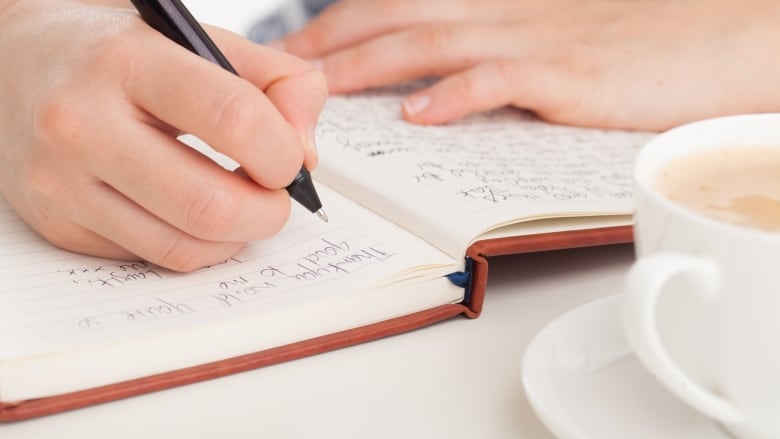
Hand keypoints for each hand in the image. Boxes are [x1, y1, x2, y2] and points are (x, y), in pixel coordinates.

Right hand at [0, 0, 326, 270]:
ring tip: (242, 204)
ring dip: (237, 236)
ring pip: (184, 246)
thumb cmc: (116, 50)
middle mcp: (82, 124)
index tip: (291, 158)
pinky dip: (194, 244)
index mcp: (127, 62)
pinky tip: (194, 212)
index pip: (232, 118)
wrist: (11, 62)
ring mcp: (62, 182)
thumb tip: (307, 153)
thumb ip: (275, 79)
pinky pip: (153, 256)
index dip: (283, 151)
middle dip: (269, 212)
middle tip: (277, 196)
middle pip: (210, 204)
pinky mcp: (58, 224)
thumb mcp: (197, 37)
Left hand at [277, 0, 779, 130]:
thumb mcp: (553, 41)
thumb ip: (494, 57)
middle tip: (280, 68)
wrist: (722, 41)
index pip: (404, 5)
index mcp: (499, 7)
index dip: (342, 23)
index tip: (297, 49)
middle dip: (331, 40)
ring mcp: (537, 40)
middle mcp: (507, 13)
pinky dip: (455, 93)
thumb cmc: (640, 47)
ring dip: (369, 63)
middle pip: (399, 16)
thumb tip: (437, 90)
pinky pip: (501, 78)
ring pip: (434, 42)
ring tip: (318, 88)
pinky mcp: (571, 75)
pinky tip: (417, 113)